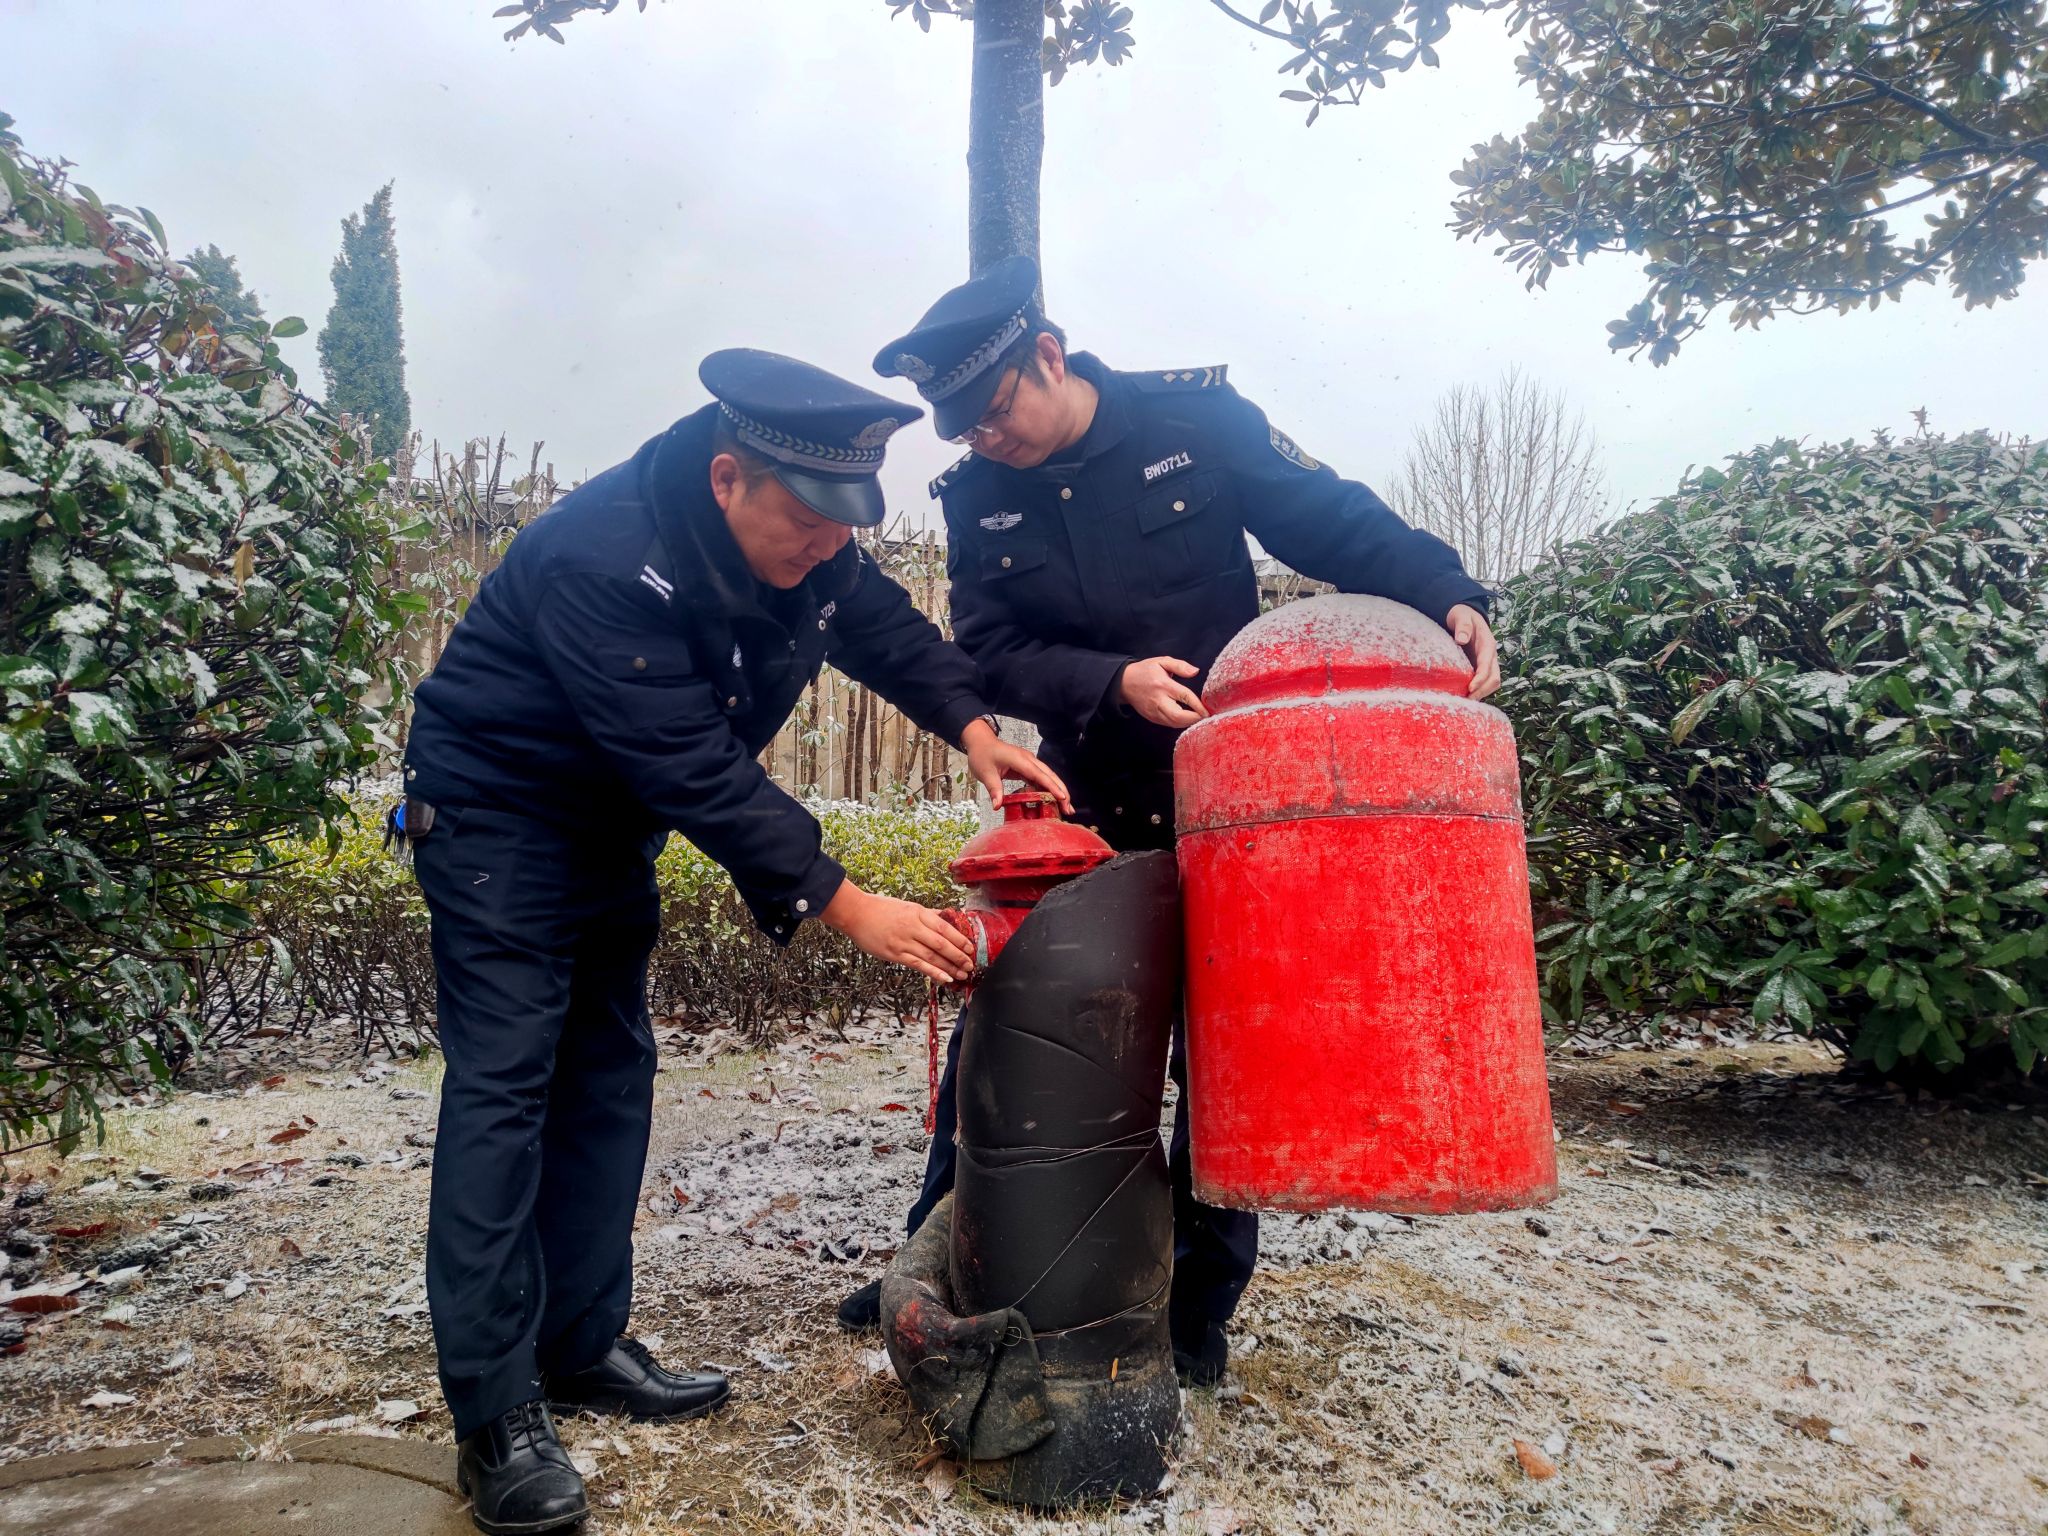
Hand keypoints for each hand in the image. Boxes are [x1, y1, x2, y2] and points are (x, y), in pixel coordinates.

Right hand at [820, 881, 973, 984]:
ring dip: (950, 967)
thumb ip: (928, 914)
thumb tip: (947, 916)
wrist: (855, 913)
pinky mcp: (894, 954)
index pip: (945, 928)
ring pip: (932, 957)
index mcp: (918, 913)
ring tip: (962, 974)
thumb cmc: (880, 908)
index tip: (971, 948)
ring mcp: (903, 942)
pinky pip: (918, 965)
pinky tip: (945, 978)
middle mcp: (913, 927)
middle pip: (942, 944)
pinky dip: (933, 972)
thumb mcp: (907, 906)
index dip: (960, 939)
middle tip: (970, 965)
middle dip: (959, 956)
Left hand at [961, 721, 1072, 811]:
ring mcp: (1029, 763)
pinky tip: (1053, 800)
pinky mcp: (1027, 767)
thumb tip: (997, 806)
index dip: (1052, 787)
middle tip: (1069, 809)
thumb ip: (994, 789)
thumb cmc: (982, 754)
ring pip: (1049, 777)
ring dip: (1058, 791)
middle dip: (1062, 791)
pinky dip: (1049, 789)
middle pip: (1050, 775)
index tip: (1063, 798)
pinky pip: (1041, 778)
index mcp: (1019, 759)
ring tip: (1066, 807)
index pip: (1039, 775)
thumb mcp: (985, 773)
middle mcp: (1029, 760)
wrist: (981, 741)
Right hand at [1119, 656, 1208, 728]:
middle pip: (1178, 715)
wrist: (1124, 683)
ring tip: (1198, 718)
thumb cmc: (1145, 671)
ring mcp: (1154, 711)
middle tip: (1204, 716)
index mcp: (1163, 685)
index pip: (1184, 696)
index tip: (1207, 710)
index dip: (1197, 705)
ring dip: (1188, 723)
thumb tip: (1195, 671)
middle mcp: (1158, 700)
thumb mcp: (1161, 661)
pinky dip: (1179, 723)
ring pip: (1174, 723)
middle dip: (1194, 719)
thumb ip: (1180, 666)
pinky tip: (1186, 719)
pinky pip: (1168, 724)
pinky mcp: (1152, 718)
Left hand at [1447, 604, 1500, 699]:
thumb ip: (1462, 626)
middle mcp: (1490, 655)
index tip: (1470, 689)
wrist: (1466, 614)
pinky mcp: (1481, 667)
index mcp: (1487, 644)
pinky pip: (1484, 682)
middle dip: (1483, 691)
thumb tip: (1461, 640)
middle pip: (1494, 678)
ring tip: (1465, 702)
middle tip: (1466, 701)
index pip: (1487, 665)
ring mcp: (1487, 662)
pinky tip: (1465, 697)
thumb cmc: (1463, 615)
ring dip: (1482, 693)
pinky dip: (1478, 691)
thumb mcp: (1461, 616)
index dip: (1480, 679)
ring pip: (1492, 682)